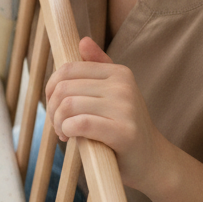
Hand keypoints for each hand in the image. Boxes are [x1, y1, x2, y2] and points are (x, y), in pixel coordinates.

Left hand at [44, 37, 161, 192]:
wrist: (151, 160)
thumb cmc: (125, 128)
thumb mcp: (114, 94)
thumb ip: (98, 68)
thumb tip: (83, 41)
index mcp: (119, 72)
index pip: (68, 69)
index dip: (51, 88)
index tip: (55, 106)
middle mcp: (123, 86)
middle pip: (64, 88)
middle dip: (52, 109)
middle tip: (58, 125)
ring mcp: (125, 108)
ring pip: (68, 105)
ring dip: (58, 123)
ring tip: (63, 133)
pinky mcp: (123, 132)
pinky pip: (81, 124)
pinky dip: (68, 131)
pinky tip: (70, 138)